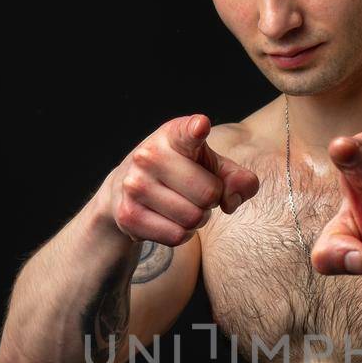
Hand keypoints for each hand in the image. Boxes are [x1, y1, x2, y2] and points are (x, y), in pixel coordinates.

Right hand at [106, 114, 259, 246]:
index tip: (201, 126)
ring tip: (183, 206)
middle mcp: (148, 156)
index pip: (187, 132)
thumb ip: (236, 178)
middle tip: (196, 194)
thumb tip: (232, 200)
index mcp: (173, 136)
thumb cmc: (181, 172)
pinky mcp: (128, 215)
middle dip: (211, 201)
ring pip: (192, 218)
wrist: (126, 188)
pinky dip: (182, 234)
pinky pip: (176, 236)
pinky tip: (170, 219)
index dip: (196, 130)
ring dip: (197, 219)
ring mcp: (134, 185)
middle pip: (208, 194)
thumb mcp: (211, 166)